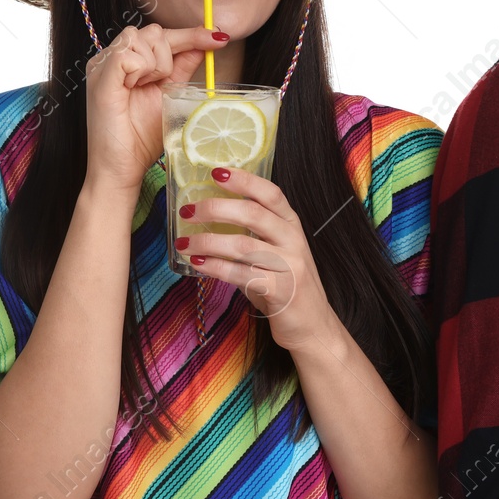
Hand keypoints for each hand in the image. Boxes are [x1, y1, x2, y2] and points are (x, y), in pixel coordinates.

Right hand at [83, 24, 227, 194]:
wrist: (122, 167)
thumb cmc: (141, 136)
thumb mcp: (170, 95)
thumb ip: (183, 67)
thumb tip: (205, 44)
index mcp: (128, 61)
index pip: (162, 34)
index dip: (192, 34)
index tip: (220, 37)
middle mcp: (112, 58)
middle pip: (154, 31)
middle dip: (168, 57)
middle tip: (159, 84)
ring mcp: (102, 65)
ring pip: (142, 37)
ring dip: (155, 65)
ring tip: (144, 89)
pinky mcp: (99, 76)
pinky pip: (128, 55)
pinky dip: (139, 71)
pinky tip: (133, 88)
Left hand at [182, 166, 336, 352]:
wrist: (313, 326)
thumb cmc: (286, 286)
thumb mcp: (275, 253)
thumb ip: (252, 235)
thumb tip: (209, 218)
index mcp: (291, 225)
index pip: (270, 193)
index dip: (244, 180)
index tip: (216, 172)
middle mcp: (293, 240)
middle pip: (253, 213)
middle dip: (216, 208)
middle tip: (188, 211)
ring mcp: (290, 264)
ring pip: (243, 245)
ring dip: (208, 241)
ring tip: (185, 242)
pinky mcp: (281, 290)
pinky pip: (241, 274)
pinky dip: (215, 268)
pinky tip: (198, 264)